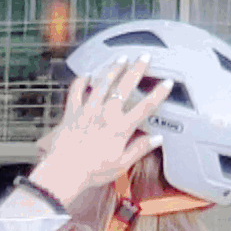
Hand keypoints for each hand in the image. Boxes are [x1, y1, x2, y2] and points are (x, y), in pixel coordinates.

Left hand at [28, 56, 169, 208]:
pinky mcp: (71, 113)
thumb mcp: (121, 165)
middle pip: (124, 87)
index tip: (167, 82)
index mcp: (120, 128)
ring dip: (113, 69)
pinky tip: (85, 74)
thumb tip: (157, 139)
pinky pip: (75, 92)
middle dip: (136, 69)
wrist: (63, 173)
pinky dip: (80, 82)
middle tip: (144, 57)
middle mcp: (105, 115)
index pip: (145, 107)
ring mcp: (88, 111)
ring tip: (121, 58)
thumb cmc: (91, 172)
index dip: (159, 93)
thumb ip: (140, 149)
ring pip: (102, 84)